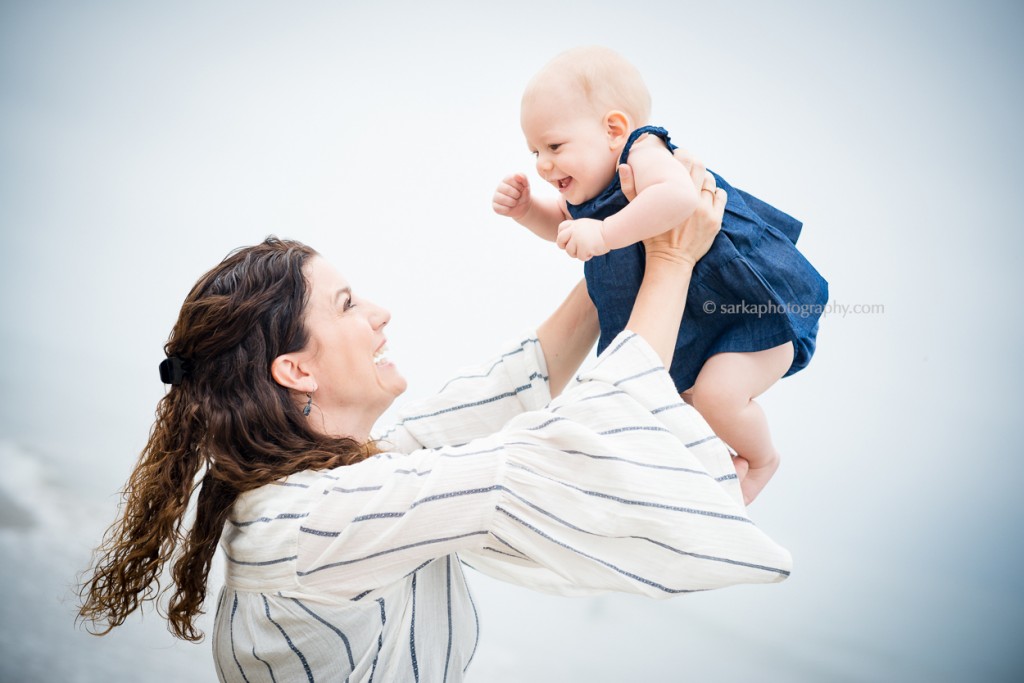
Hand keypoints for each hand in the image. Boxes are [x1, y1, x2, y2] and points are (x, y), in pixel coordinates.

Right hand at [492, 173, 531, 219]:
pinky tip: (510, 207)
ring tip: (514, 202)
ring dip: (514, 202)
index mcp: (507, 179)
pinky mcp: (495, 206)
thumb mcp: (526, 185)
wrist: (523, 206)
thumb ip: (523, 178)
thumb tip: (516, 175)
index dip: (519, 186)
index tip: (521, 189)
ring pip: (504, 199)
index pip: (511, 180)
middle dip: (517, 195)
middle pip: (507, 190)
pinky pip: (502, 208)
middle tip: (518, 196)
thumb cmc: (523, 194)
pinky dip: (509, 209)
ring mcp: (496, 196)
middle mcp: (499, 187)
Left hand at [556, 218, 609, 260]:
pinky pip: (580, 257)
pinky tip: (593, 252)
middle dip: (564, 246)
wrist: (611, 232)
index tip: (568, 240)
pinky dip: (586, 257)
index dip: (562, 236)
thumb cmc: (601, 230)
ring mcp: (578, 239)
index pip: (561, 228)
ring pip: (569, 251)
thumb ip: (576, 230)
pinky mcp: (583, 247)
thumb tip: (567, 242)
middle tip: (572, 250)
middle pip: (560, 240)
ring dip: (577, 254)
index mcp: (575, 224)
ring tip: (586, 250)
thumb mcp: (585, 225)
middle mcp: (574, 231)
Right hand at [621, 150, 723, 266]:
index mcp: (674, 194)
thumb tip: (624, 166)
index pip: (686, 161)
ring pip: (711, 182)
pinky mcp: (715, 220)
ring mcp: (706, 210)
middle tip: (688, 167)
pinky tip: (707, 195)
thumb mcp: (637, 211)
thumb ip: (630, 187)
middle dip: (694, 163)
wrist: (669, 261)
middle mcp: (692, 200)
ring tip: (697, 183)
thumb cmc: (652, 236)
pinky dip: (716, 192)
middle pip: (701, 167)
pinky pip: (721, 196)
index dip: (683, 154)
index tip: (678, 157)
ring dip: (705, 178)